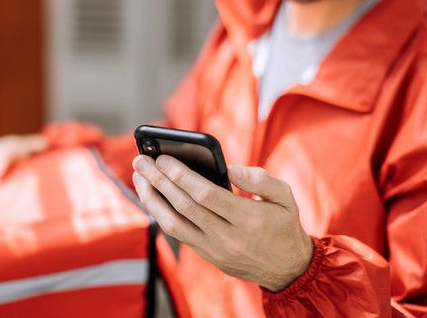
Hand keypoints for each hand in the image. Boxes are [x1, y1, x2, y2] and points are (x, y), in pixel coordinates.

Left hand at [132, 154, 313, 291]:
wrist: (287, 268)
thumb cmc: (284, 225)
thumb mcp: (286, 197)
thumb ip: (261, 179)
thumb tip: (231, 168)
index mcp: (248, 218)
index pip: (205, 194)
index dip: (181, 175)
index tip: (163, 158)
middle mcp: (228, 236)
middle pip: (184, 205)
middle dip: (159, 181)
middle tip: (141, 161)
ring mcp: (214, 249)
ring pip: (173, 224)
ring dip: (152, 199)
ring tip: (139, 177)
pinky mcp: (207, 255)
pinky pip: (177, 234)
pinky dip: (160, 214)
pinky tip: (151, 196)